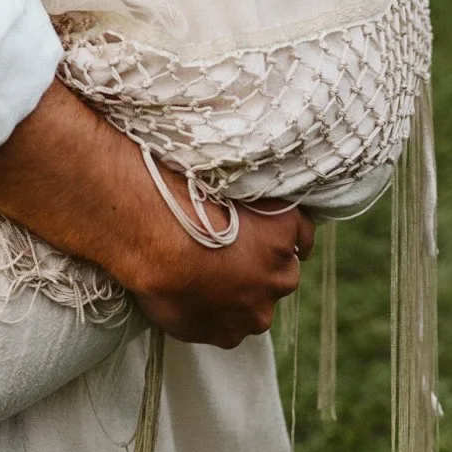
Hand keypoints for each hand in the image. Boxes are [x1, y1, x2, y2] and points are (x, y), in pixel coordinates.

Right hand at [0, 81, 311, 348]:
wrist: (149, 231)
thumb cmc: (179, 182)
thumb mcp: (218, 155)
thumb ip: (236, 154)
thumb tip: (239, 119)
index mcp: (286, 230)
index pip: (301, 233)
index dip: (279, 226)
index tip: (257, 220)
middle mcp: (279, 274)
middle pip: (280, 271)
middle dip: (259, 261)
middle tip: (222, 244)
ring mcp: (251, 309)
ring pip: (252, 303)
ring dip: (236, 291)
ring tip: (200, 272)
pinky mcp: (221, 333)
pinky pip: (222, 327)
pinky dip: (209, 315)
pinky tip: (185, 294)